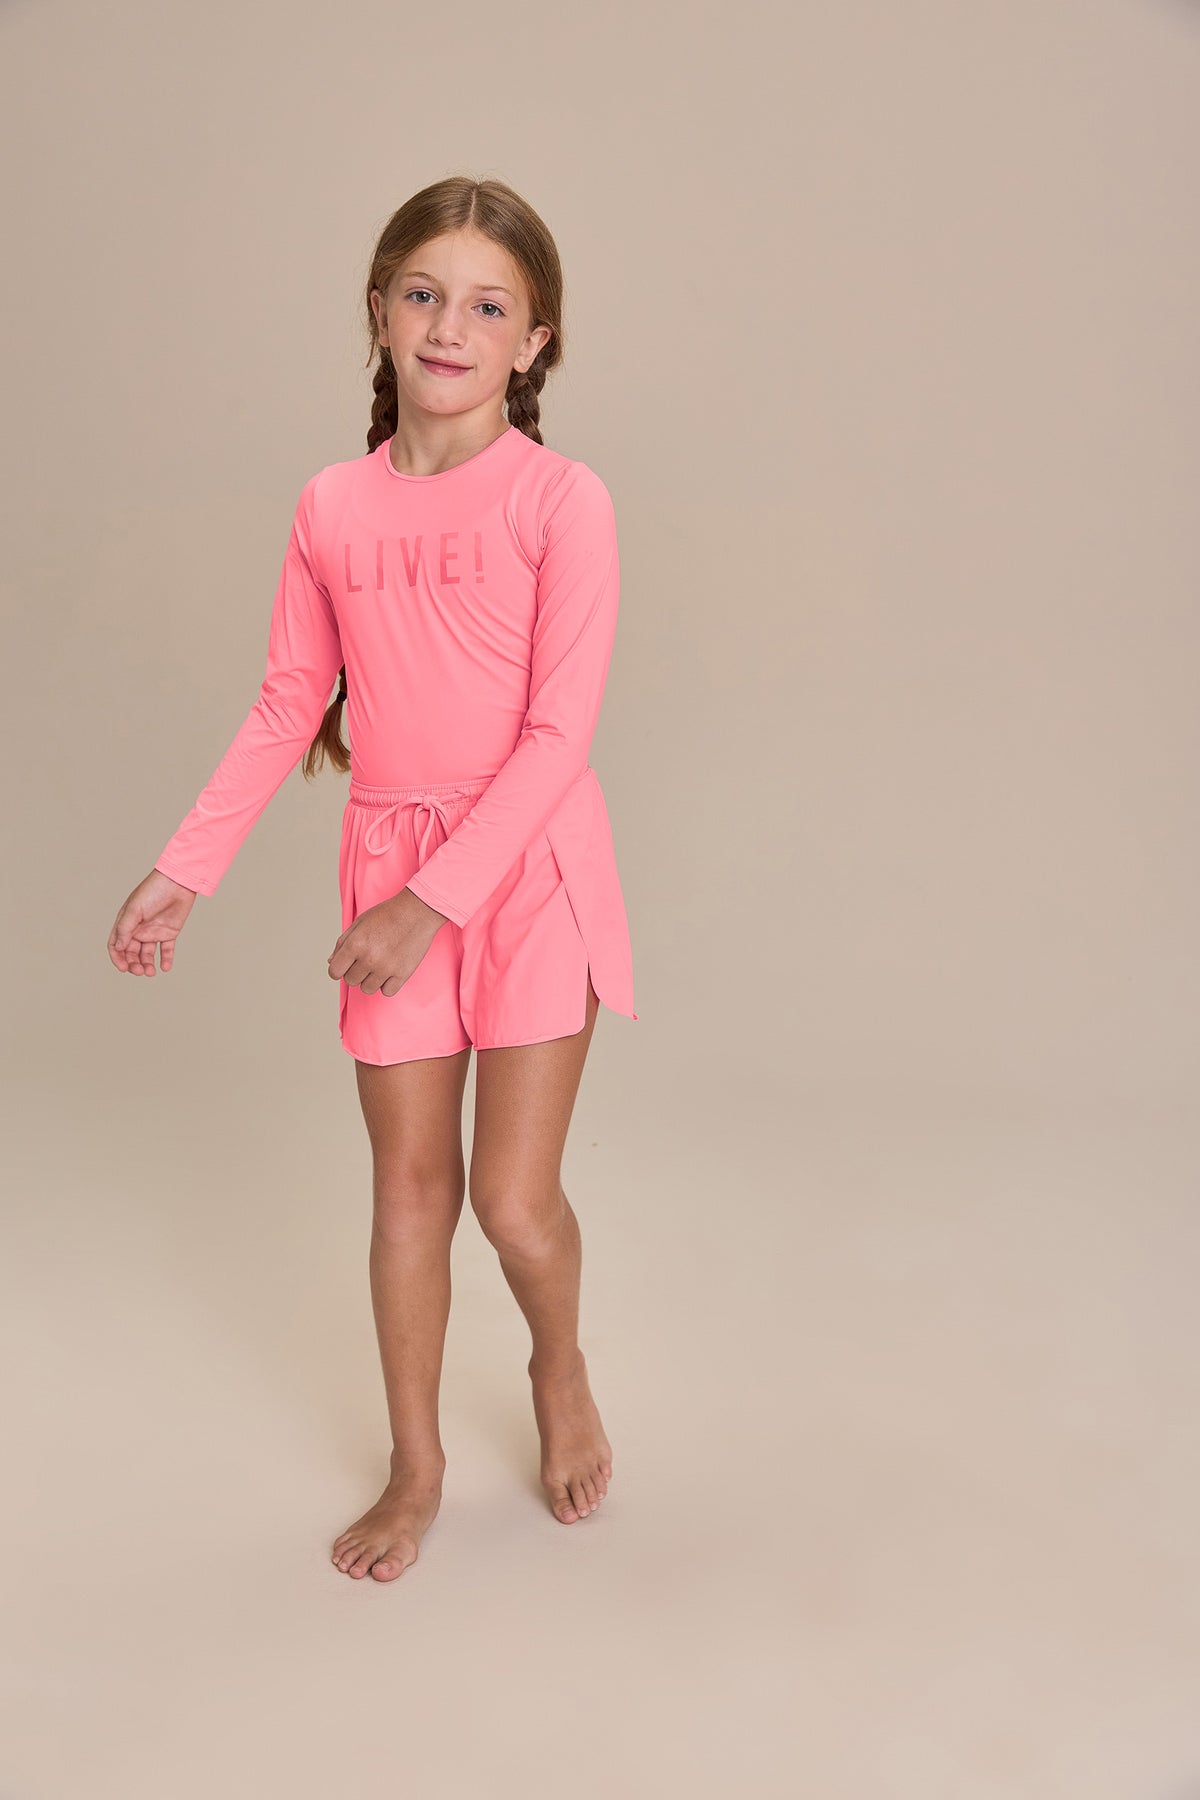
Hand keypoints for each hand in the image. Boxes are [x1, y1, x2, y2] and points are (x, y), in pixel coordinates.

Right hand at [108, 870, 197, 975]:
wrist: (178, 882)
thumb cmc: (153, 891)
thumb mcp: (134, 909)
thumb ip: (125, 928)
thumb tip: (118, 948)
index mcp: (126, 922)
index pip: (116, 945)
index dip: (117, 958)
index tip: (123, 968)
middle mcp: (138, 929)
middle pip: (131, 953)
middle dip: (133, 964)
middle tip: (140, 971)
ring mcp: (153, 931)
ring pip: (147, 954)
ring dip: (147, 964)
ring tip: (151, 972)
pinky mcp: (169, 932)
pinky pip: (166, 950)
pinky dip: (166, 960)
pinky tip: (165, 968)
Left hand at [328, 889, 446, 998]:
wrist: (418, 911)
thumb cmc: (388, 914)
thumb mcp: (360, 922)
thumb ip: (343, 942)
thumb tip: (331, 962)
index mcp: (355, 944)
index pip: (334, 971)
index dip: (338, 968)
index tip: (346, 964)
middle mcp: (369, 958)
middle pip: (351, 980)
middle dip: (355, 971)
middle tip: (367, 959)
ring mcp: (386, 968)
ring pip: (367, 989)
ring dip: (370, 979)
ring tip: (379, 965)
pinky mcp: (402, 974)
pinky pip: (387, 992)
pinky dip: (387, 984)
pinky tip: (390, 971)